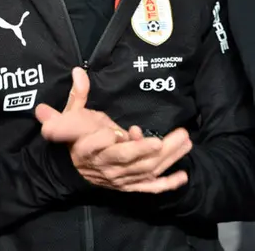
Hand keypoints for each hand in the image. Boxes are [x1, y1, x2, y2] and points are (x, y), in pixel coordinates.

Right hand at [36, 68, 190, 192]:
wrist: (73, 170)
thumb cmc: (77, 138)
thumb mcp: (73, 114)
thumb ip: (79, 94)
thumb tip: (79, 71)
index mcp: (87, 147)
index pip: (98, 144)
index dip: (113, 138)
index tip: (130, 129)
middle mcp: (104, 165)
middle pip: (129, 158)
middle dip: (152, 147)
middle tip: (178, 134)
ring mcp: (118, 178)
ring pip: (145, 170)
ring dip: (168, 157)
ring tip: (186, 142)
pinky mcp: (128, 186)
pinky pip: (149, 187)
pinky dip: (166, 184)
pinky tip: (182, 176)